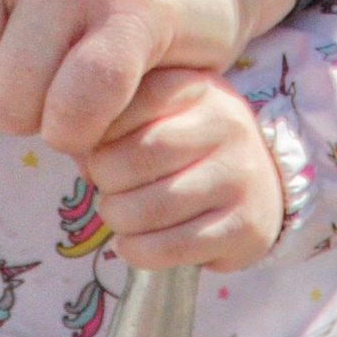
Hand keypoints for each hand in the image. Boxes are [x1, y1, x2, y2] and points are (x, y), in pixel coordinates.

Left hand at [83, 68, 284, 272]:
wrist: (258, 187)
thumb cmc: (186, 146)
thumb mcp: (157, 114)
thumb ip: (114, 119)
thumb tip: (78, 153)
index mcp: (195, 85)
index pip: (125, 102)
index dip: (94, 136)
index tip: (93, 152)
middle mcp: (225, 123)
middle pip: (136, 157)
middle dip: (104, 182)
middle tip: (106, 189)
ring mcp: (240, 175)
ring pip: (152, 208)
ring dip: (119, 220)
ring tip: (119, 216)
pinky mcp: (245, 226)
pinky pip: (173, 247)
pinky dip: (138, 251)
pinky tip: (133, 244)